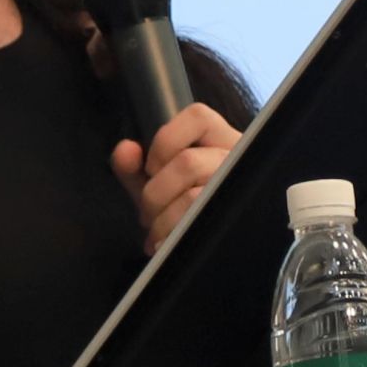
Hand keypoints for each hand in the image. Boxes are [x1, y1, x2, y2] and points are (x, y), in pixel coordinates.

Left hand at [114, 103, 239, 250]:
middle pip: (188, 162)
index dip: (166, 142)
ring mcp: (242, 189)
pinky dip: (172, 236)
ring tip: (156, 234)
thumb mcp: (158, 185)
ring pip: (194, 197)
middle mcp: (238, 158)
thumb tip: (124, 149)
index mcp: (220, 140)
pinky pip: (199, 225)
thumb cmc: (183, 211)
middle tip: (148, 214)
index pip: (198, 117)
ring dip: (163, 220)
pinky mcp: (237, 216)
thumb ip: (134, 168)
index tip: (152, 168)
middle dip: (155, 193)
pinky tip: (165, 245)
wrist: (217, 248)